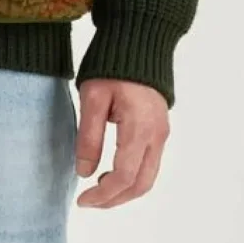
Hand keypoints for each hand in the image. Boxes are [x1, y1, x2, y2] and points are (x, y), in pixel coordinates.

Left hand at [74, 75, 168, 207]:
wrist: (140, 41)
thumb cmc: (111, 66)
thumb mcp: (92, 98)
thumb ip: (88, 137)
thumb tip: (84, 172)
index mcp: (139, 128)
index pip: (124, 177)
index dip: (103, 195)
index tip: (81, 200)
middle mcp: (157, 135)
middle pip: (141, 185)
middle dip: (114, 199)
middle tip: (88, 201)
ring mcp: (162, 134)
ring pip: (148, 178)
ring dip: (124, 191)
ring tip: (97, 189)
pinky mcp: (160, 130)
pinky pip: (150, 165)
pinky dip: (132, 178)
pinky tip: (110, 173)